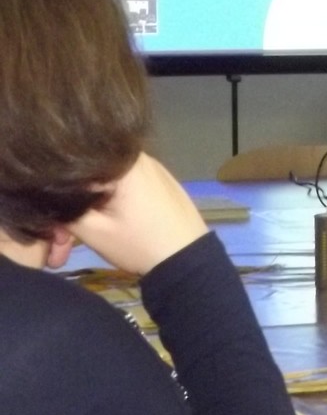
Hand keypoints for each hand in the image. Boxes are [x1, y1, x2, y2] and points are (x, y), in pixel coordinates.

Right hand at [66, 153, 208, 276]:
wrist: (187, 259)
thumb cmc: (140, 243)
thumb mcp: (94, 230)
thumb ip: (67, 207)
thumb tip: (51, 191)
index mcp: (124, 161)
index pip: (78, 162)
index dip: (62, 185)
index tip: (59, 210)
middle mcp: (140, 156)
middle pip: (95, 168)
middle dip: (80, 192)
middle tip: (75, 223)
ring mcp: (153, 166)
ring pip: (110, 175)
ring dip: (97, 194)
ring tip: (94, 220)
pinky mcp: (160, 178)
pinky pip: (127, 179)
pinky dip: (115, 194)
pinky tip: (114, 214)